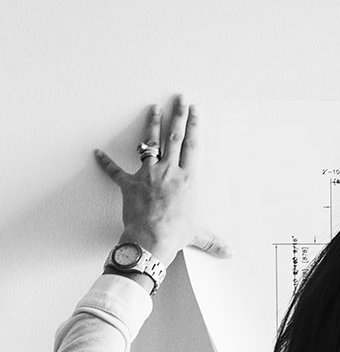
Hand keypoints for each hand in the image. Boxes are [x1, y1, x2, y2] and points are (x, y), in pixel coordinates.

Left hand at [94, 94, 231, 266]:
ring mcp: (148, 175)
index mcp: (187, 179)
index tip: (194, 110)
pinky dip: (106, 163)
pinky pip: (115, 171)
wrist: (151, 239)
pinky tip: (97, 153)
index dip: (194, 126)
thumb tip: (229, 253)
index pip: (192, 146)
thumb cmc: (175, 234)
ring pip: (150, 144)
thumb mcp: (197, 234)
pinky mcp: (130, 184)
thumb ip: (213, 241)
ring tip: (153, 109)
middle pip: (173, 137)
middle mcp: (168, 172)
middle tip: (178, 99)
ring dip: (151, 125)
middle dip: (176, 115)